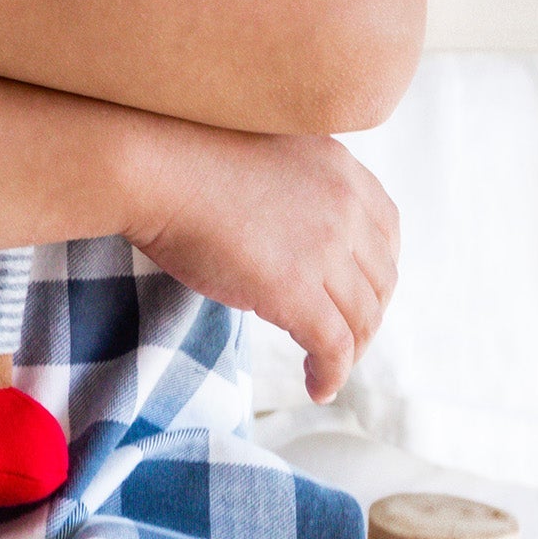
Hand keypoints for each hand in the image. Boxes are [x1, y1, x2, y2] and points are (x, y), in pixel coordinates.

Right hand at [126, 124, 397, 400]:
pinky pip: (333, 347)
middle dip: (365, 314)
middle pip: (381, 279)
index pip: (388, 229)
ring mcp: (323, 248)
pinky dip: (332, 374)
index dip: (377, 268)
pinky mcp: (296, 289)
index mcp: (338, 165)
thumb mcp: (264, 152)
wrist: (149, 166)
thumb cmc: (183, 156)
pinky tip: (317, 386)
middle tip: (339, 335)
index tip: (356, 290)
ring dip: (350, 350)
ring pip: (362, 319)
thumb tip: (296, 232)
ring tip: (326, 366)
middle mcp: (344, 205)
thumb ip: (296, 184)